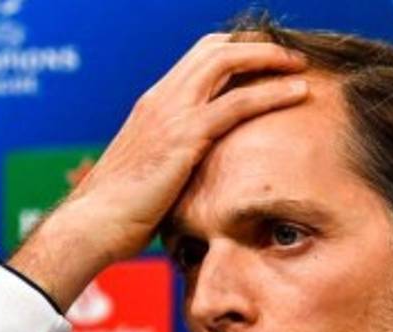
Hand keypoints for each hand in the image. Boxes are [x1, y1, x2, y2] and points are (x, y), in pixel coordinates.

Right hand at [9, 33, 309, 309]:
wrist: (93, 225)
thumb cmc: (121, 214)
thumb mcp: (153, 176)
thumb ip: (178, 164)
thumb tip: (202, 178)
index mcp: (154, 105)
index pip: (198, 60)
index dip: (235, 53)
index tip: (265, 63)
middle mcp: (162, 98)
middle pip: (215, 48)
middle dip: (256, 46)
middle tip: (289, 57)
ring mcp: (172, 112)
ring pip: (227, 62)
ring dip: (269, 58)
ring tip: (300, 65)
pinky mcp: (184, 135)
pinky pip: (237, 102)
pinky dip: (272, 92)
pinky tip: (299, 92)